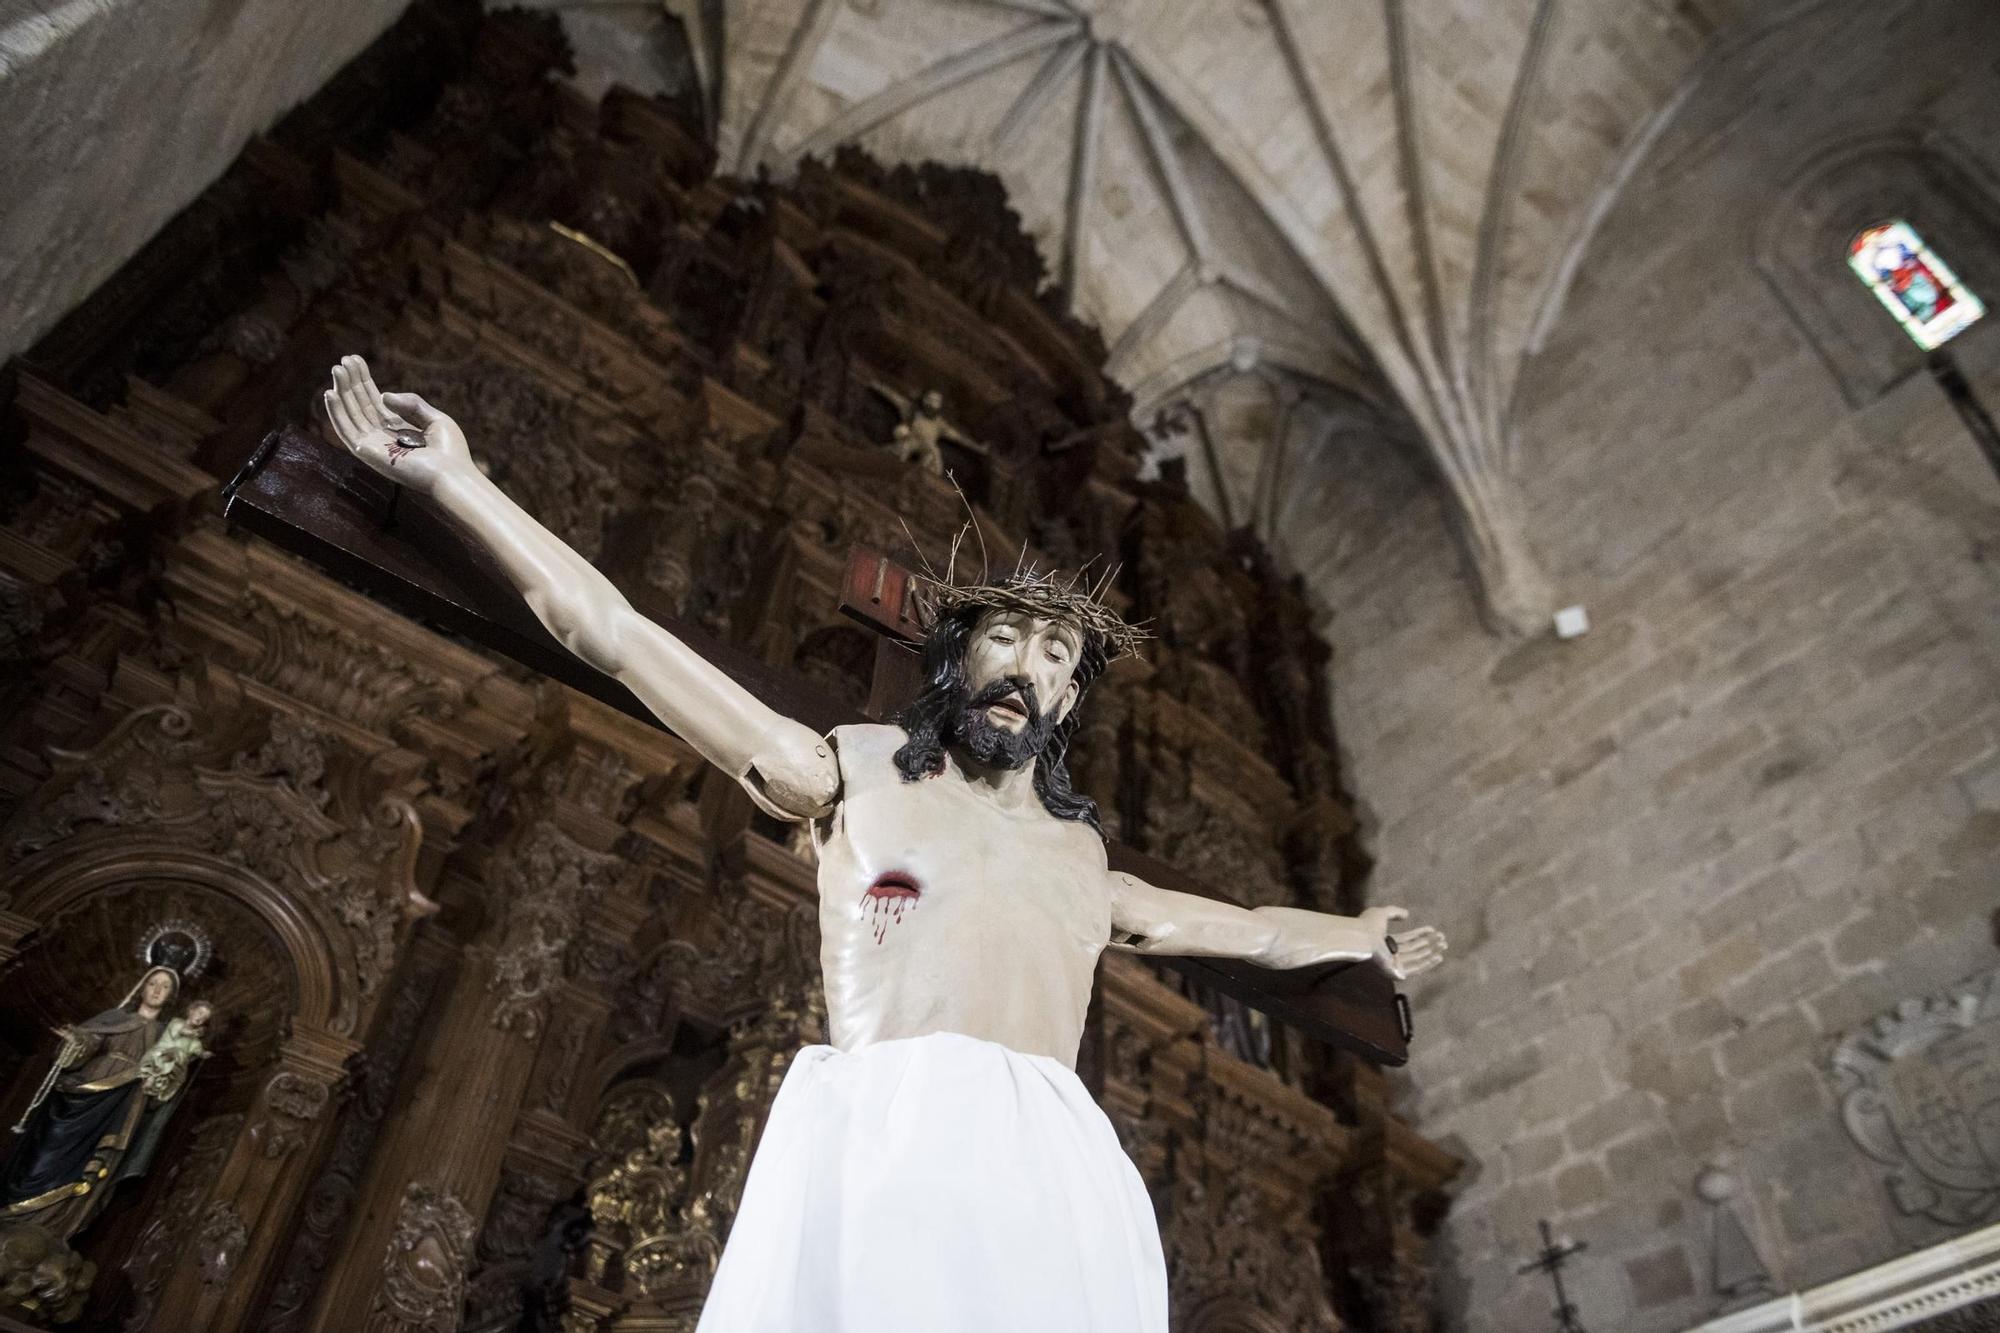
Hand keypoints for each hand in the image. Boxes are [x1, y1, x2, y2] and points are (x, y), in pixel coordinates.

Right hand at [321, 354, 472, 495]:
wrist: (453, 474)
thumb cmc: (450, 452)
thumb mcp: (436, 419)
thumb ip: (412, 404)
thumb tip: (384, 395)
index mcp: (399, 430)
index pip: (375, 401)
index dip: (364, 381)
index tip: (355, 360)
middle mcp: (383, 437)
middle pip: (361, 405)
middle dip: (352, 383)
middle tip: (344, 360)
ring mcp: (375, 446)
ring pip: (351, 414)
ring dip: (342, 392)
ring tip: (336, 369)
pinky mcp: (368, 453)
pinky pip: (346, 431)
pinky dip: (336, 413)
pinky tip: (330, 393)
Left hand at [1359, 906, 1447, 981]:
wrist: (1362, 938)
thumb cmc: (1368, 925)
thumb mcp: (1382, 913)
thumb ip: (1395, 912)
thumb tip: (1407, 915)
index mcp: (1385, 941)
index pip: (1407, 938)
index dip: (1420, 934)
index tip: (1433, 930)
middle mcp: (1390, 954)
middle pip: (1413, 949)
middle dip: (1429, 943)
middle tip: (1443, 939)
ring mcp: (1393, 964)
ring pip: (1416, 958)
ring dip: (1431, 952)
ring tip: (1444, 945)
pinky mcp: (1396, 972)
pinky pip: (1415, 969)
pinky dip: (1428, 964)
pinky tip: (1438, 957)